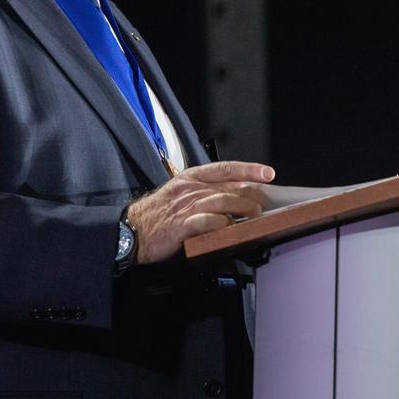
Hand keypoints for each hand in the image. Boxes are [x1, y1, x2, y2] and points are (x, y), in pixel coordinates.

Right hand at [125, 161, 274, 263]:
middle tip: (264, 203)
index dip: (249, 169)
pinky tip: (230, 226)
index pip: (225, 167)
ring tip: (255, 215)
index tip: (268, 173)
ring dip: (242, 208)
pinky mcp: (181, 225)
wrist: (131, 231)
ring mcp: (185, 206)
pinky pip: (206, 221)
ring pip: (221, 200)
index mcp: (190, 177)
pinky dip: (221, 223)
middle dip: (251, 194)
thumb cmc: (159, 214)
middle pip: (228, 185)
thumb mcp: (180, 194)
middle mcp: (189, 188)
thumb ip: (204, 191)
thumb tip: (234, 194)